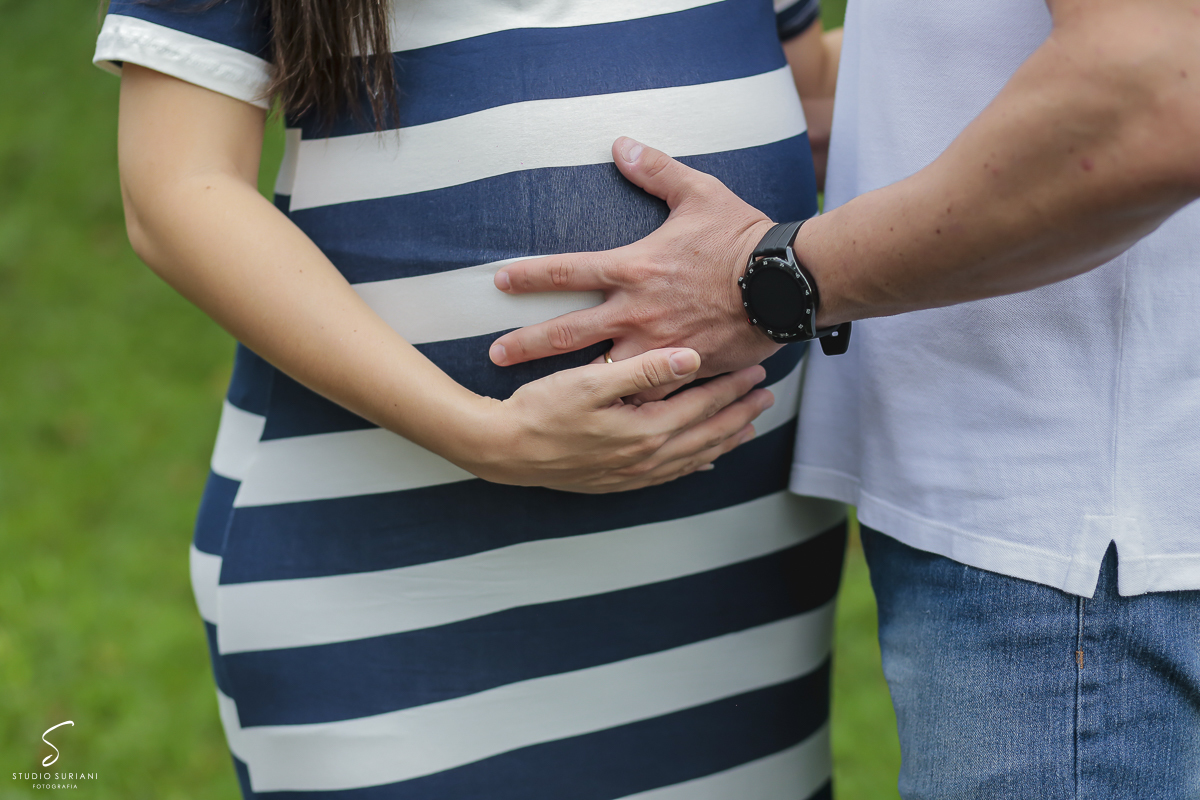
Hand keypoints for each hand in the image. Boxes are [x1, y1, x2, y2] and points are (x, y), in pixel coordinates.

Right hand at [464, 348, 772, 493]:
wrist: (504, 450)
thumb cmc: (542, 409)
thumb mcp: (590, 380)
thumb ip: (642, 370)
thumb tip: (689, 358)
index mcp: (645, 430)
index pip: (701, 406)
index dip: (731, 389)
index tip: (757, 372)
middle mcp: (645, 457)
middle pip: (705, 434)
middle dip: (739, 415)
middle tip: (767, 398)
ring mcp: (632, 473)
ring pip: (692, 457)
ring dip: (722, 441)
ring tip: (748, 429)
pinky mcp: (617, 481)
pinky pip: (669, 475)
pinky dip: (693, 465)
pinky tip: (702, 462)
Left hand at [488, 138, 781, 392]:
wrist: (785, 282)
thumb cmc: (743, 237)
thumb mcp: (699, 193)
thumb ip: (656, 171)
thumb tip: (621, 144)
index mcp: (633, 268)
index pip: (567, 271)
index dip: (530, 276)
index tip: (499, 283)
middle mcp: (636, 312)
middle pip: (567, 332)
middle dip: (527, 344)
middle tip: (496, 355)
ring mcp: (658, 346)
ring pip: (601, 372)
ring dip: (568, 384)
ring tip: (541, 397)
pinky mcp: (683, 369)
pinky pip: (647, 392)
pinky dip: (625, 403)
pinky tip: (603, 418)